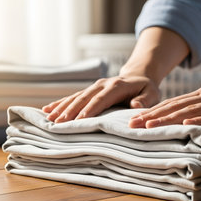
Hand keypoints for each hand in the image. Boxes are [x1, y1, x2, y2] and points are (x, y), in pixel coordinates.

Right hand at [42, 75, 160, 122]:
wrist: (139, 76)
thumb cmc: (147, 89)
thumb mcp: (152, 93)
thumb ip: (145, 100)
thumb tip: (135, 106)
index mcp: (117, 86)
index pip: (101, 99)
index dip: (90, 109)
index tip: (79, 120)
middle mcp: (102, 84)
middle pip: (84, 98)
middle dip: (70, 111)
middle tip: (58, 123)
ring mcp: (94, 86)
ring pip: (75, 98)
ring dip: (62, 108)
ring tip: (49, 119)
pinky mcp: (89, 91)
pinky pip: (72, 97)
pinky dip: (60, 103)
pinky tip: (47, 110)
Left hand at [129, 80, 200, 127]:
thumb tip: (184, 122)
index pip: (173, 104)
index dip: (153, 112)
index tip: (135, 121)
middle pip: (176, 106)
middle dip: (152, 115)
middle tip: (132, 125)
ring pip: (190, 110)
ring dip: (168, 118)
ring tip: (150, 126)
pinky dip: (200, 120)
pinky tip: (186, 125)